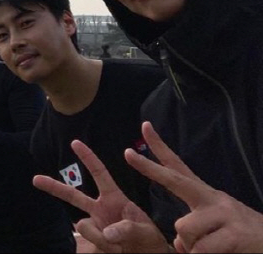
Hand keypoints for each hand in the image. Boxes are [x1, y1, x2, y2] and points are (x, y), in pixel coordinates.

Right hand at [33, 139, 166, 252]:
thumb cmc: (150, 241)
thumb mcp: (145, 232)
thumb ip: (127, 228)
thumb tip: (107, 233)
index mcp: (115, 199)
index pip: (100, 174)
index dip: (88, 158)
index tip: (75, 142)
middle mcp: (101, 210)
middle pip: (73, 196)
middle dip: (54, 187)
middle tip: (35, 179)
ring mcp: (96, 226)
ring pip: (84, 225)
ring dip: (99, 237)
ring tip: (119, 247)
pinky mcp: (94, 241)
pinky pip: (89, 242)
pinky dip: (102, 247)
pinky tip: (115, 251)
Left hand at [125, 121, 262, 252]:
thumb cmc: (241, 240)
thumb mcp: (215, 228)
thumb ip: (193, 228)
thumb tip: (178, 241)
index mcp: (206, 196)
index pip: (179, 167)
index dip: (160, 148)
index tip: (145, 126)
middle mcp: (214, 199)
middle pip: (174, 181)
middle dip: (148, 167)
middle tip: (126, 153)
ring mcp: (225, 214)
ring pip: (183, 229)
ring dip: (192, 247)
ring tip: (214, 248)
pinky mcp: (234, 235)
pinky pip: (200, 250)